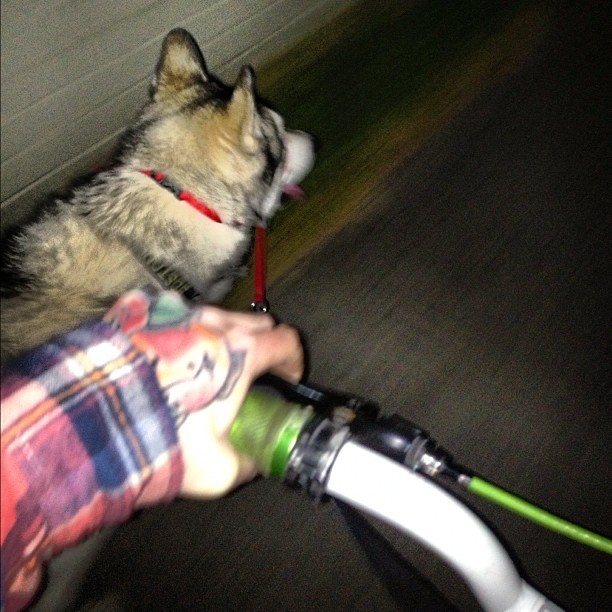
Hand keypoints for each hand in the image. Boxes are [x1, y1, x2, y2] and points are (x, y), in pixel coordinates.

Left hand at [104, 290, 303, 497]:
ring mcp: (176, 311)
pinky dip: (183, 333)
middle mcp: (212, 321)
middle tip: (250, 375)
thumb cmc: (162, 442)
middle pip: (256, 322)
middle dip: (262, 345)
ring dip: (222, 337)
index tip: (286, 379)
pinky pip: (176, 315)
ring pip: (216, 315)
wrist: (92, 424)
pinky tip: (167, 362)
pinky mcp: (142, 311)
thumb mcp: (220, 470)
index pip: (286, 341)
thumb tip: (256, 458)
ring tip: (203, 369)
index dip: (293, 360)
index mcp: (240, 352)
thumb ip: (249, 462)